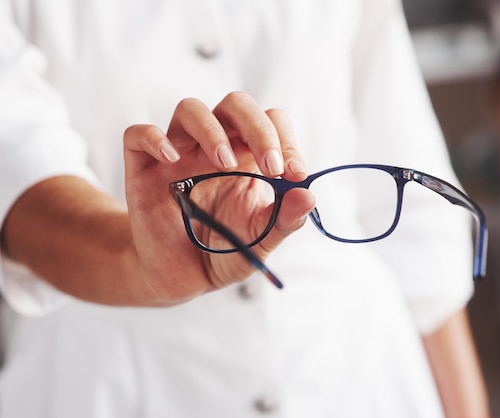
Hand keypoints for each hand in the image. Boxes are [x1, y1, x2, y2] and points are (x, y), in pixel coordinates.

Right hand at [123, 93, 314, 303]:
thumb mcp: (261, 241)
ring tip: (225, 165)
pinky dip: (155, 138)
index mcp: (249, 156)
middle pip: (236, 104)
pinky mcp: (144, 167)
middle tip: (272, 167)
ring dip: (212, 130)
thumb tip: (309, 195)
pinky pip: (139, 134)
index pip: (271, 122)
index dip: (286, 140)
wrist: (182, 278)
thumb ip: (285, 219)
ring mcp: (179, 152)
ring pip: (190, 109)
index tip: (295, 173)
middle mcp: (215, 146)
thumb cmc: (224, 252)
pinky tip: (173, 160)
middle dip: (258, 128)